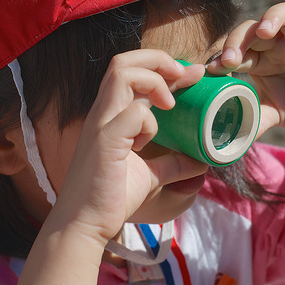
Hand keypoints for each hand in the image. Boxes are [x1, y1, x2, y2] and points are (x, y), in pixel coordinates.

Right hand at [51, 49, 206, 243]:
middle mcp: (103, 112)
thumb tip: (199, 160)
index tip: (191, 74)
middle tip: (184, 75)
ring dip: (153, 80)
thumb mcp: (150, 175)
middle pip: (123, 61)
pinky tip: (148, 141)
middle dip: (159, 60)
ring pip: (122, 73)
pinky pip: (133, 113)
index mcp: (111, 115)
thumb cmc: (110, 197)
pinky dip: (149, 121)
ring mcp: (102, 124)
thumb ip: (172, 163)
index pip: (131, 71)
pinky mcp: (106, 141)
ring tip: (170, 103)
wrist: (85, 224)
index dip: (162, 66)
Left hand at [207, 3, 284, 135]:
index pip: (237, 47)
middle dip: (239, 39)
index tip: (213, 70)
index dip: (224, 55)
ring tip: (264, 31)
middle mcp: (277, 42)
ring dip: (272, 18)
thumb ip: (253, 120)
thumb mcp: (272, 114)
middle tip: (231, 58)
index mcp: (258, 58)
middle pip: (253, 27)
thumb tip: (230, 138)